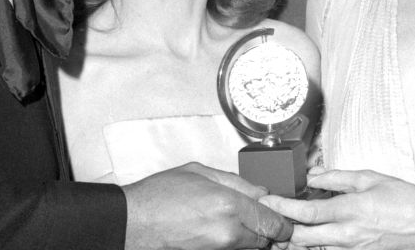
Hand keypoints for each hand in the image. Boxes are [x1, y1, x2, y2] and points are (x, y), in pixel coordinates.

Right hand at [123, 162, 292, 249]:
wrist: (133, 222)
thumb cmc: (159, 196)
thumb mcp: (200, 173)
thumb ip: (237, 182)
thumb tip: (261, 192)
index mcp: (228, 204)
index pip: (273, 221)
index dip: (282, 220)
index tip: (281, 216)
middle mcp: (228, 231)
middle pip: (267, 239)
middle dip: (269, 229)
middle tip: (262, 218)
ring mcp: (218, 249)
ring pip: (251, 247)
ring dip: (252, 237)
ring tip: (237, 221)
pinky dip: (235, 243)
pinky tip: (224, 230)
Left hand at [261, 169, 414, 249]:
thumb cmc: (405, 200)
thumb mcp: (369, 178)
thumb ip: (337, 177)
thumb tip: (313, 175)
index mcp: (350, 210)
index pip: (305, 212)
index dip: (282, 207)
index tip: (267, 201)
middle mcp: (348, 235)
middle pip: (301, 239)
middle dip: (281, 231)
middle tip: (269, 219)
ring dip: (296, 240)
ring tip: (285, 228)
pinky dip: (316, 246)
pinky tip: (312, 236)